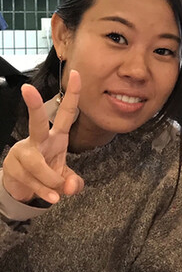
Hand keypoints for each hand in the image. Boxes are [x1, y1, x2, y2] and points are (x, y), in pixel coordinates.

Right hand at [2, 70, 83, 203]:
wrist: (23, 188)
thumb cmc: (48, 173)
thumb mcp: (65, 177)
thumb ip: (73, 182)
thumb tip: (70, 187)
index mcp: (57, 136)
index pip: (67, 112)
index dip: (73, 94)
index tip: (77, 74)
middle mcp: (39, 140)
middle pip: (37, 121)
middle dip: (34, 105)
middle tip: (27, 89)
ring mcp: (23, 152)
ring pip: (37, 163)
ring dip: (50, 180)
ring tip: (58, 193)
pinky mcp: (13, 167)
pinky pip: (31, 180)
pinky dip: (44, 191)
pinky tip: (52, 198)